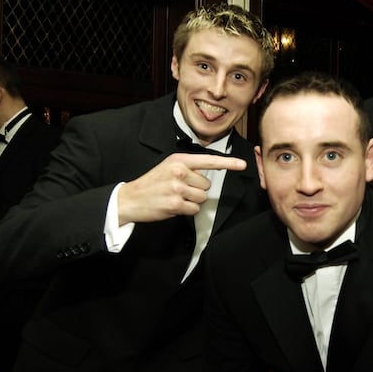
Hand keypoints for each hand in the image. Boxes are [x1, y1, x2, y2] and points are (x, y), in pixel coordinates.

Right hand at [117, 153, 245, 224]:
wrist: (130, 199)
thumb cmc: (152, 183)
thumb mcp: (168, 167)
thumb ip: (188, 168)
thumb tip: (206, 175)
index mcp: (179, 160)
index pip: (209, 161)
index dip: (228, 163)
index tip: (242, 165)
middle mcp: (179, 172)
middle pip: (206, 185)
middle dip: (196, 190)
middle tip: (178, 190)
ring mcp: (177, 188)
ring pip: (202, 198)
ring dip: (192, 201)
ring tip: (175, 197)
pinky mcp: (175, 204)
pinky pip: (195, 209)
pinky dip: (187, 210)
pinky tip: (173, 206)